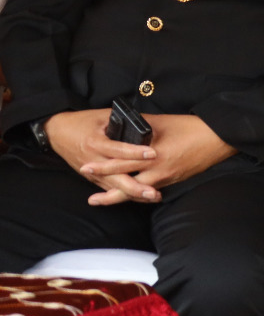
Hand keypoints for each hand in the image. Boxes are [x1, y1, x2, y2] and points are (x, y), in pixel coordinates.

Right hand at [45, 109, 159, 204]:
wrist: (56, 133)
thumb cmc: (81, 122)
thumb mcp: (101, 117)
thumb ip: (121, 123)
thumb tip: (145, 124)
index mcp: (95, 143)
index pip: (118, 150)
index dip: (136, 153)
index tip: (154, 154)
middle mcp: (93, 161)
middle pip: (116, 177)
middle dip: (136, 186)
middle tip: (154, 192)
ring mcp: (91, 172)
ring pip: (114, 187)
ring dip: (133, 194)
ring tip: (152, 197)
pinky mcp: (91, 178)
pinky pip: (109, 188)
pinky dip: (123, 195)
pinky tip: (140, 198)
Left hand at [98, 115, 235, 204]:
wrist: (219, 138)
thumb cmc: (193, 127)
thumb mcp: (163, 124)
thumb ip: (142, 129)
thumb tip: (125, 128)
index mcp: (154, 154)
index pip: (123, 163)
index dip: (103, 166)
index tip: (86, 167)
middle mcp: (159, 170)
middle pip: (128, 186)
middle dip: (108, 193)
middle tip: (91, 199)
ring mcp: (168, 177)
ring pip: (140, 193)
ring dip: (122, 197)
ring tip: (105, 201)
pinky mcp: (175, 180)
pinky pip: (152, 190)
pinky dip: (139, 193)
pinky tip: (131, 195)